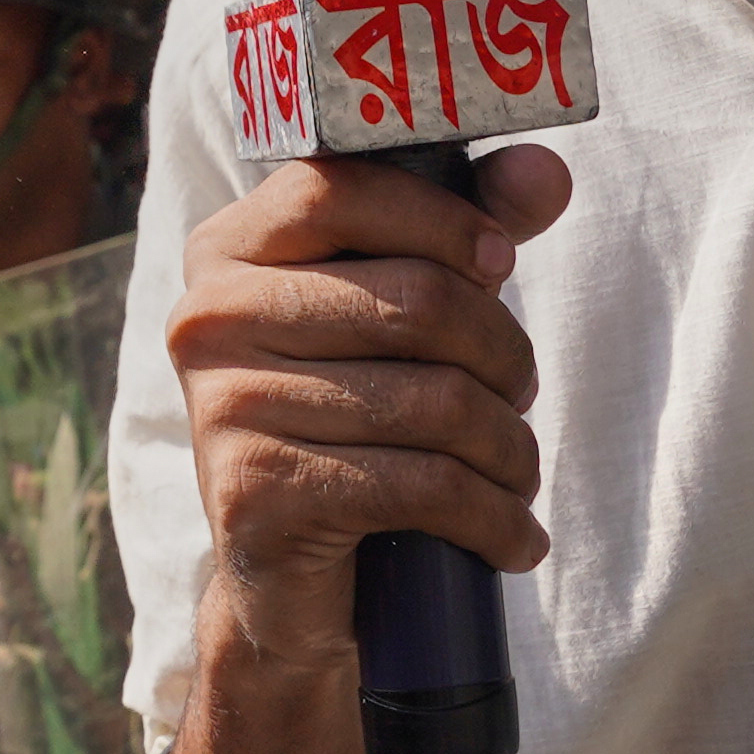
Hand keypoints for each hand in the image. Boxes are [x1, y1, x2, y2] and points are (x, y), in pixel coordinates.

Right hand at [166, 149, 566, 681]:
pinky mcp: (256, 494)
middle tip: (523, 397)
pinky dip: (493, 517)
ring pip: (434, 401)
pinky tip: (514, 537)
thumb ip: (463, 237)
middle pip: (415, 300)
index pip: (341, 191)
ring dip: (510, 448)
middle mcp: (208, 319)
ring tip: (517, 472)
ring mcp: (224, 406)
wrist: (287, 582)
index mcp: (228, 253)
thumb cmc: (351, 424)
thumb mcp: (397, 319)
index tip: (501, 261)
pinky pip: (421, 485)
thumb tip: (545, 172)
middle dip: (504, 355)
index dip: (441, 219)